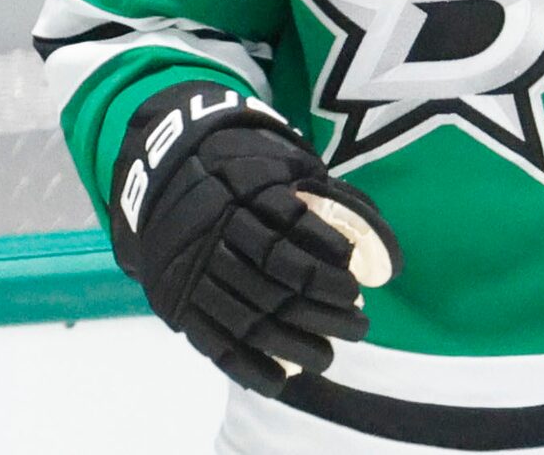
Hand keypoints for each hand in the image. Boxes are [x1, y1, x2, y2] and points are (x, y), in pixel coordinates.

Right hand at [109, 82, 397, 393]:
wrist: (161, 177)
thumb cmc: (241, 171)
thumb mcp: (282, 166)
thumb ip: (330, 199)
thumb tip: (382, 258)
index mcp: (244, 190)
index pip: (293, 237)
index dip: (328, 268)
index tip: (358, 289)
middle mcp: (216, 230)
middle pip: (276, 283)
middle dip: (324, 312)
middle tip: (359, 326)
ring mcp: (193, 270)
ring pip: (248, 318)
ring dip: (295, 344)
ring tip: (329, 355)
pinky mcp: (178, 301)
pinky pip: (213, 343)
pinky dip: (249, 367)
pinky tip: (282, 378)